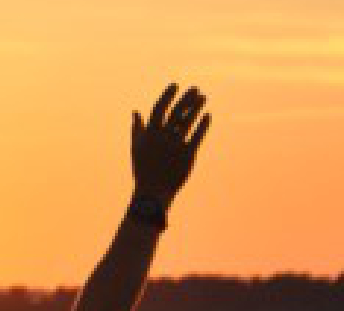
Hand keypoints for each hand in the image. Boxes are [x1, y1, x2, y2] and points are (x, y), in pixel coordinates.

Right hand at [130, 84, 211, 202]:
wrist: (152, 191)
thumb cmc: (143, 169)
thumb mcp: (137, 147)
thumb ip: (137, 128)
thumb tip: (136, 111)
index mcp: (149, 134)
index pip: (159, 109)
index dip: (167, 96)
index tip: (175, 85)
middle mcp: (162, 138)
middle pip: (176, 112)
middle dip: (186, 98)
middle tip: (195, 88)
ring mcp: (175, 146)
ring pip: (187, 122)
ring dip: (196, 108)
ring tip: (203, 98)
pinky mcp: (187, 155)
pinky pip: (197, 136)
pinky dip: (203, 125)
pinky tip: (207, 115)